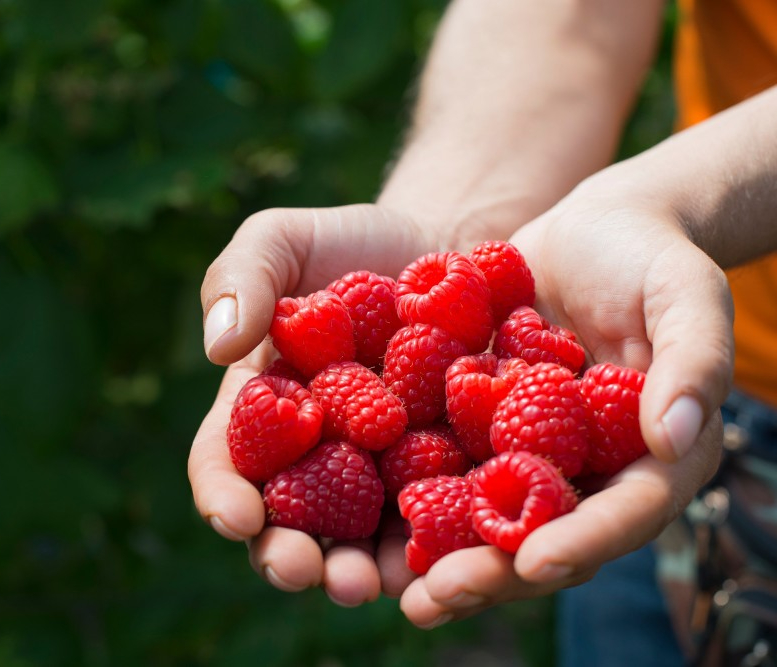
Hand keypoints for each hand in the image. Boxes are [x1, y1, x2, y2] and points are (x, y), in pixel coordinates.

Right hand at [189, 204, 447, 605]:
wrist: (446, 244)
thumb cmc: (351, 244)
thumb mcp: (284, 239)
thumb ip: (241, 276)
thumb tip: (218, 346)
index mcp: (263, 410)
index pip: (225, 464)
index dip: (223, 495)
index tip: (238, 516)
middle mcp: (315, 456)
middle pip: (289, 522)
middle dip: (289, 555)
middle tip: (304, 569)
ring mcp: (381, 473)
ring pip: (360, 539)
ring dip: (359, 571)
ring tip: (369, 583)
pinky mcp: (445, 474)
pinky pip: (437, 522)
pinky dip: (435, 548)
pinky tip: (445, 560)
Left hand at [399, 186, 733, 626]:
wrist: (586, 231)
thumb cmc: (649, 255)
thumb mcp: (686, 293)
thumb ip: (694, 360)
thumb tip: (675, 437)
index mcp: (651, 457)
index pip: (623, 514)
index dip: (581, 542)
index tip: (534, 564)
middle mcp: (587, 470)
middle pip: (544, 536)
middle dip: (492, 571)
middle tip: (437, 596)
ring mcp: (529, 454)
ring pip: (486, 518)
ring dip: (442, 554)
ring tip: (393, 586)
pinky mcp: (479, 429)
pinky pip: (445, 469)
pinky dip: (410, 497)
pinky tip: (363, 520)